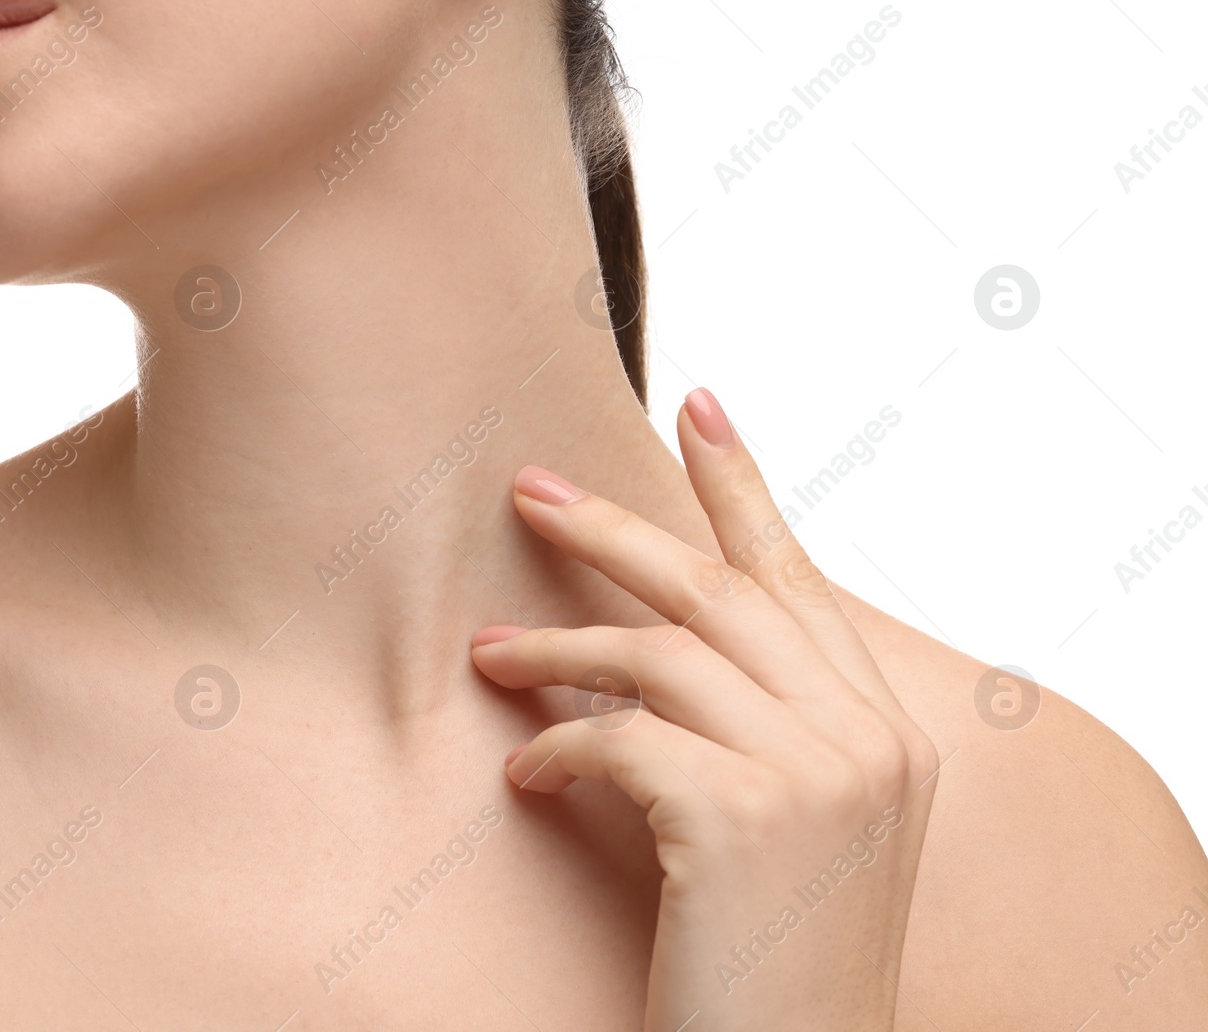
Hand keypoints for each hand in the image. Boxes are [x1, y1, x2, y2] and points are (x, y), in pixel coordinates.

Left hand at [471, 388, 938, 1031]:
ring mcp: (813, 775)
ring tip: (485, 653)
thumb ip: (755, 733)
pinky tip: (527, 773)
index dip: (742, 486)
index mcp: (886, 734)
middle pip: (719, 589)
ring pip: (657, 654)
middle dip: (614, 527)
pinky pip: (619, 737)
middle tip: (527, 485)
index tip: (700, 403)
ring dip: (555, 647)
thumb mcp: (795, 834)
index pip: (800, 579)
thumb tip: (639, 655)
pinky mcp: (741, 818)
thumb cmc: (778, 968)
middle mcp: (865, 740)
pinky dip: (558, 744)